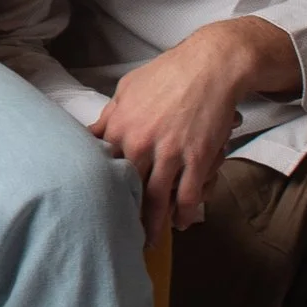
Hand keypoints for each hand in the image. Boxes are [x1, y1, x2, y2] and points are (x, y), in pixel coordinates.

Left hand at [93, 18, 298, 241]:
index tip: (98, 207)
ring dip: (154, 225)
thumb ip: (111, 114)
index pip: (103, 168)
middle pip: (127, 190)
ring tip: (149, 241)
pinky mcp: (197, 158)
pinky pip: (188, 196)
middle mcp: (140, 143)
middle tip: (120, 234)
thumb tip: (95, 132)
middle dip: (124, 215)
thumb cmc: (168, 72)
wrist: (210, 65)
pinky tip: (181, 223)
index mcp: (119, 126)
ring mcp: (169, 153)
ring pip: (156, 200)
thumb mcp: (128, 88)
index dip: (101, 191)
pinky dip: (184, 213)